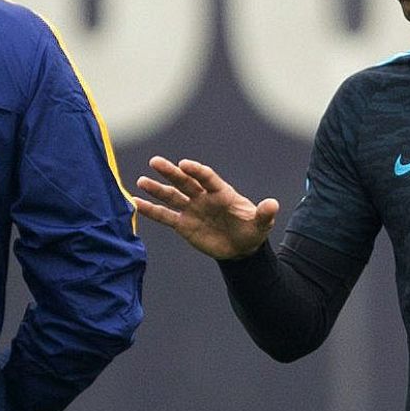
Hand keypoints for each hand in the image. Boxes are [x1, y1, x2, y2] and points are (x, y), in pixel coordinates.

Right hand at [133, 156, 279, 259]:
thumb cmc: (251, 231)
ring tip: (141, 181)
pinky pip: (165, 215)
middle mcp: (203, 197)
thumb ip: (264, 214)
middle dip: (170, 172)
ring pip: (172, 196)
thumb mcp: (261, 224)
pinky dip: (151, 210)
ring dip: (156, 189)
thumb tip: (273, 204)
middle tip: (155, 162)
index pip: (207, 178)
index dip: (197, 171)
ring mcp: (192, 209)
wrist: (240, 248)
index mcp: (221, 193)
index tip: (184, 164)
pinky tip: (136, 203)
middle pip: (185, 182)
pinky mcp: (183, 224)